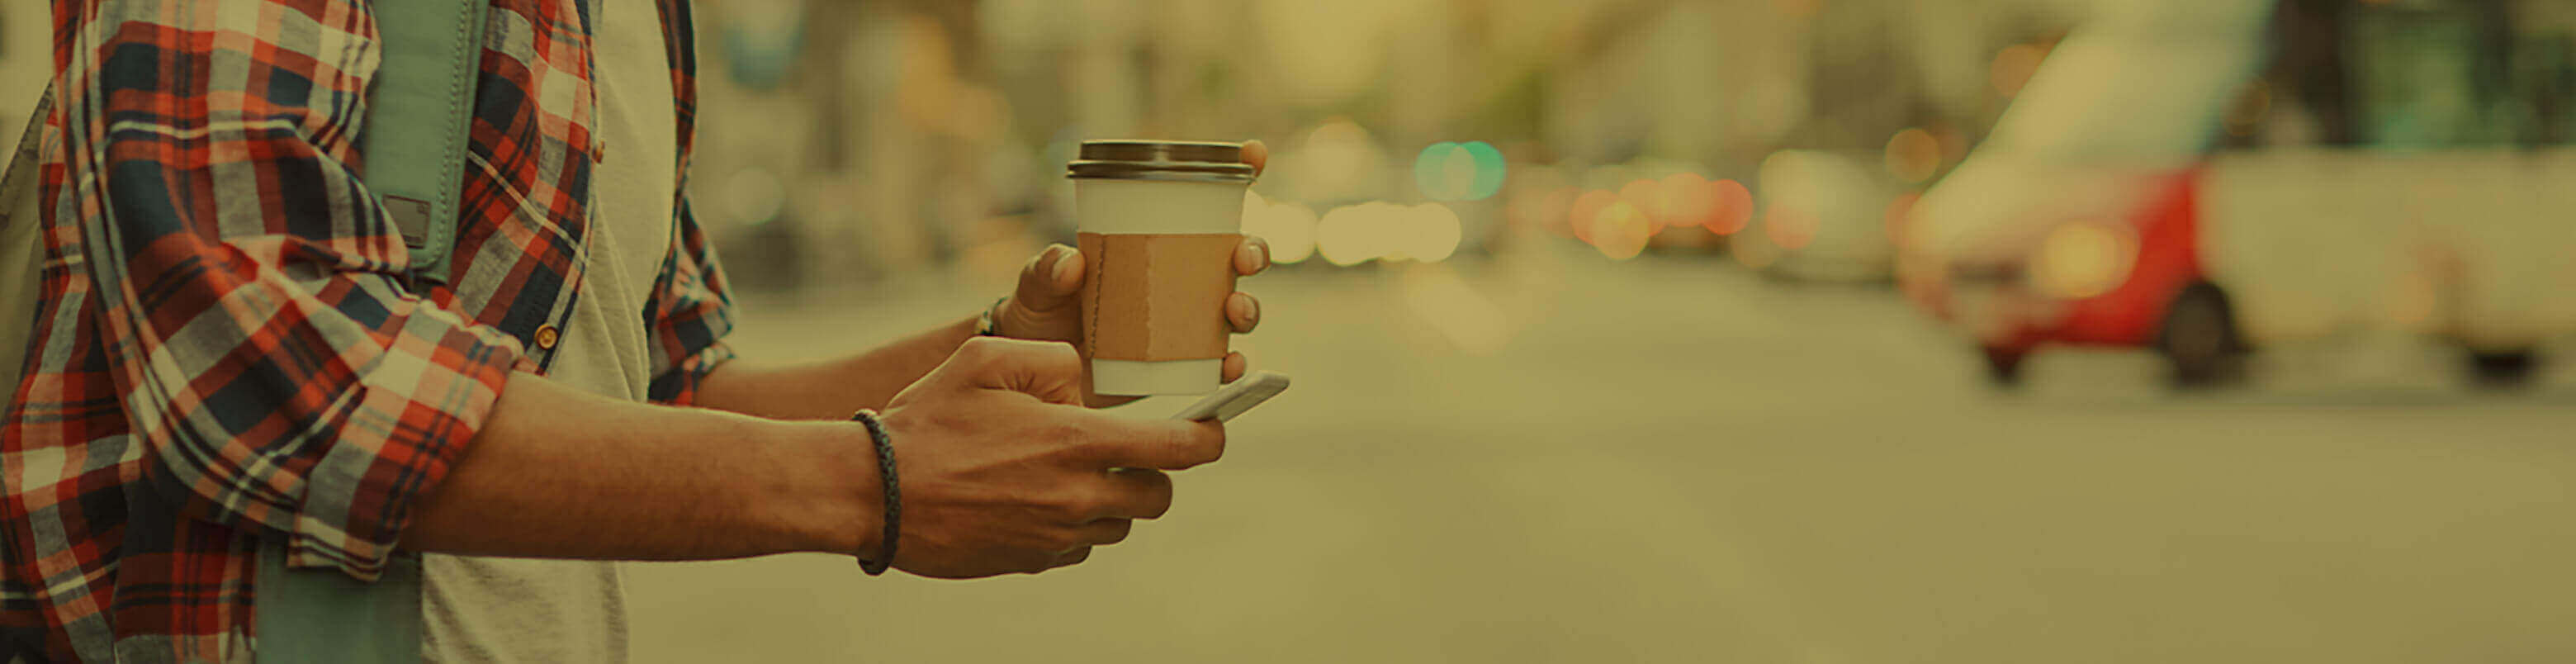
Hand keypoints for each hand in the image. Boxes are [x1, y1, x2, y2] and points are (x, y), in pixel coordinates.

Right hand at [874, 337, 1225, 577]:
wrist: (873, 493)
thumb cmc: (928, 419)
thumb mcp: (987, 358)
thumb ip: (1054, 359)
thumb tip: (1086, 385)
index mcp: (1075, 442)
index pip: (1179, 450)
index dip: (1209, 437)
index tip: (1213, 427)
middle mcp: (1076, 497)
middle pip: (1156, 497)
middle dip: (1152, 473)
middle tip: (1121, 450)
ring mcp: (1054, 536)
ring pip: (1117, 526)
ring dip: (1108, 501)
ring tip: (1062, 470)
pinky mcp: (1031, 562)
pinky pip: (1075, 548)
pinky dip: (1069, 525)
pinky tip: (1030, 497)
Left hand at [995, 139, 1272, 405]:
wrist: (1036, 376)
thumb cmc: (1041, 315)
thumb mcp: (1035, 284)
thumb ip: (1046, 269)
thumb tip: (1073, 262)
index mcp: (1155, 241)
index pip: (1204, 201)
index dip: (1239, 172)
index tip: (1253, 153)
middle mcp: (1180, 278)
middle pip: (1236, 255)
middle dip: (1254, 250)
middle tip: (1243, 256)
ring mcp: (1185, 323)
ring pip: (1236, 309)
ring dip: (1248, 307)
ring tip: (1234, 310)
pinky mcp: (1181, 364)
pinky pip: (1218, 365)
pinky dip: (1232, 365)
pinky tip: (1229, 365)